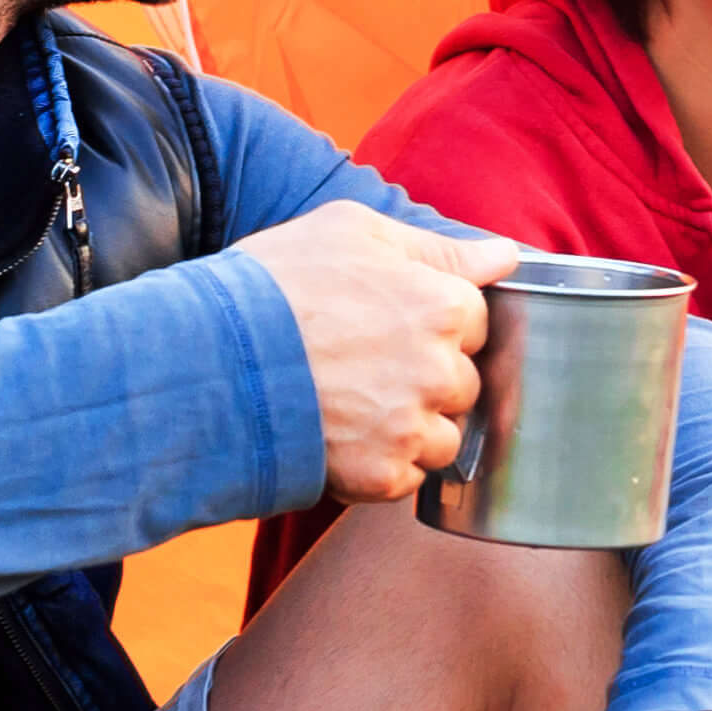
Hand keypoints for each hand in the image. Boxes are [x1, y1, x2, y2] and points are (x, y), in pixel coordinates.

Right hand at [236, 205, 520, 500]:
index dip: (435, 323)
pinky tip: (340, 436)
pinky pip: (406, 479)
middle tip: (366, 365)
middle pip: (464, 384)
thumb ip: (439, 247)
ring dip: (412, 429)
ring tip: (353, 406)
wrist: (206, 358)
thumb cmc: (274, 283)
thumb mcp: (353, 231)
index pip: (477, 323)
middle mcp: (438, 371)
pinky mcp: (379, 476)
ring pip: (443, 439)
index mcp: (443, 306)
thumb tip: (505, 255)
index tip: (393, 324)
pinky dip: (381, 466)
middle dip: (428, 378)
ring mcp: (410, 428)